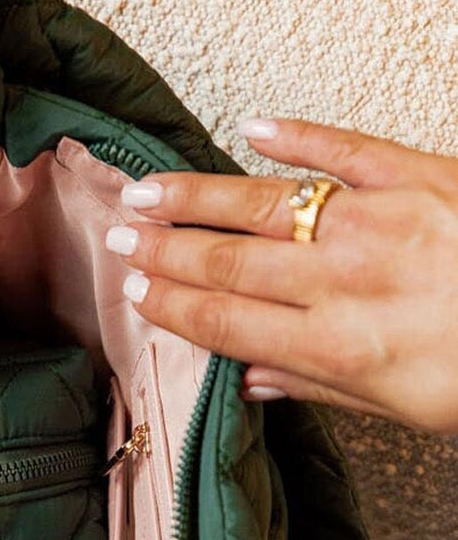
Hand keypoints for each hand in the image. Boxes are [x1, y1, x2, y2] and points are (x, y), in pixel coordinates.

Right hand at [103, 117, 457, 433]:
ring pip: (266, 205)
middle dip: (166, 250)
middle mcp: (347, 282)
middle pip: (231, 263)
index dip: (175, 306)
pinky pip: (347, 148)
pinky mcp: (421, 176)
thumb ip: (321, 388)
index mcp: (340, 348)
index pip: (229, 323)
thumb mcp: (406, 410)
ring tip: (147, 190)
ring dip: (198, 197)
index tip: (135, 293)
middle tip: (118, 237)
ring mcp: (382, 221)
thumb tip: (251, 382)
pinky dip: (298, 136)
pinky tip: (254, 129)